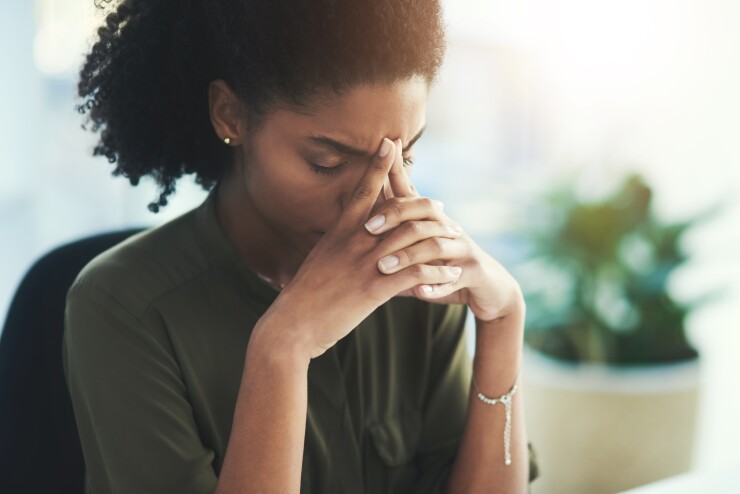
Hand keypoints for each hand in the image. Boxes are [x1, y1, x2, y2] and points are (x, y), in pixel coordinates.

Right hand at [260, 138, 462, 359]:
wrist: (291, 326)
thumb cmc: (303, 297)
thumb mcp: (318, 261)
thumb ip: (335, 246)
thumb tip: (343, 238)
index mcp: (339, 232)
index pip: (362, 190)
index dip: (377, 165)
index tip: (390, 143)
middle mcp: (354, 242)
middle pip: (397, 211)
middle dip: (424, 205)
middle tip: (441, 207)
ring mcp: (365, 264)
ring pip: (412, 240)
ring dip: (439, 239)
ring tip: (456, 240)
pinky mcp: (374, 289)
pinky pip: (416, 274)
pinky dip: (437, 273)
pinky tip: (450, 274)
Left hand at [365, 139, 523, 323]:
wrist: (490, 288)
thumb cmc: (446, 267)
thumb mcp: (419, 252)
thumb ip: (392, 246)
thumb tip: (357, 242)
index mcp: (433, 220)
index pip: (410, 192)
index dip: (394, 176)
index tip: (374, 163)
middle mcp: (449, 228)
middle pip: (423, 211)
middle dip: (394, 216)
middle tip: (367, 228)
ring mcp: (463, 250)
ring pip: (435, 246)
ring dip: (407, 256)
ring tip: (383, 267)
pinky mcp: (474, 273)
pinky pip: (454, 278)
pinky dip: (435, 285)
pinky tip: (419, 291)